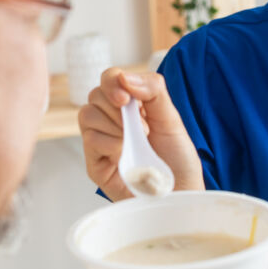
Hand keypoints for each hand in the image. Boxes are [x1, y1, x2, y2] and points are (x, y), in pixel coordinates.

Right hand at [77, 67, 204, 200]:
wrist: (180, 192)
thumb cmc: (176, 158)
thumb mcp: (171, 117)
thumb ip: (153, 91)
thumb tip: (125, 77)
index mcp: (129, 105)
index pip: (109, 79)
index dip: (113, 82)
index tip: (126, 98)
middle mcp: (111, 120)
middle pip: (95, 95)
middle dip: (118, 108)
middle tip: (143, 127)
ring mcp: (101, 141)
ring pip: (87, 114)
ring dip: (115, 125)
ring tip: (137, 142)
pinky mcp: (95, 163)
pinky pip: (90, 139)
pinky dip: (111, 142)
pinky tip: (126, 153)